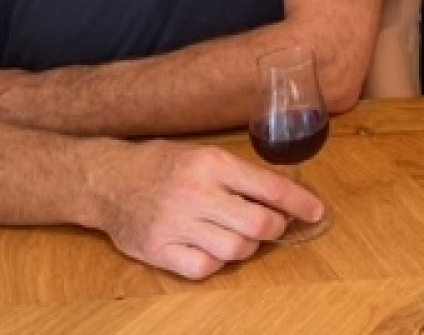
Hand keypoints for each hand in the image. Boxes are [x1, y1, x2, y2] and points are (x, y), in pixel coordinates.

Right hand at [83, 141, 326, 279]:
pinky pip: (205, 268)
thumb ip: (239, 174)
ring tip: (239, 234)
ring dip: (247, 246)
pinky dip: (217, 262)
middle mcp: (196, 193)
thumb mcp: (204, 154)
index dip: (300, 203)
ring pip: (236, 250)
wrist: (107, 180)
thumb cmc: (162, 164)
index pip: (270, 187)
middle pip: (258, 224)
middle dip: (276, 227)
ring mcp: (175, 225)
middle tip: (273, 225)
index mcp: (212, 163)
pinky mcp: (158, 251)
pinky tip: (212, 248)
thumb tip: (284, 195)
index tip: (316, 212)